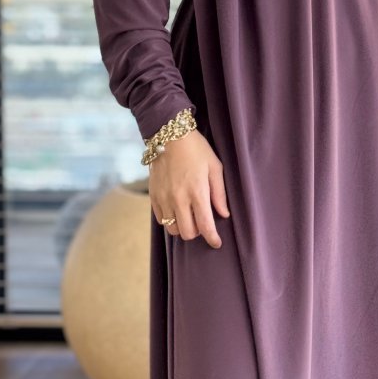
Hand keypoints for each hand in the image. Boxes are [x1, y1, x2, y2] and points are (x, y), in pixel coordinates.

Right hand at [148, 130, 229, 248]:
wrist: (169, 135)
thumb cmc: (196, 150)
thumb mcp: (214, 167)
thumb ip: (219, 193)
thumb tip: (224, 214)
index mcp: (197, 192)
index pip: (205, 226)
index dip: (212, 239)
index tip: (217, 243)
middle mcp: (179, 199)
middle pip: (187, 233)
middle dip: (197, 233)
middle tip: (203, 222)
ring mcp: (164, 198)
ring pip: (172, 230)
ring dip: (182, 227)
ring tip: (189, 215)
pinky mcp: (153, 196)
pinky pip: (161, 219)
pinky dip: (170, 220)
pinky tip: (177, 210)